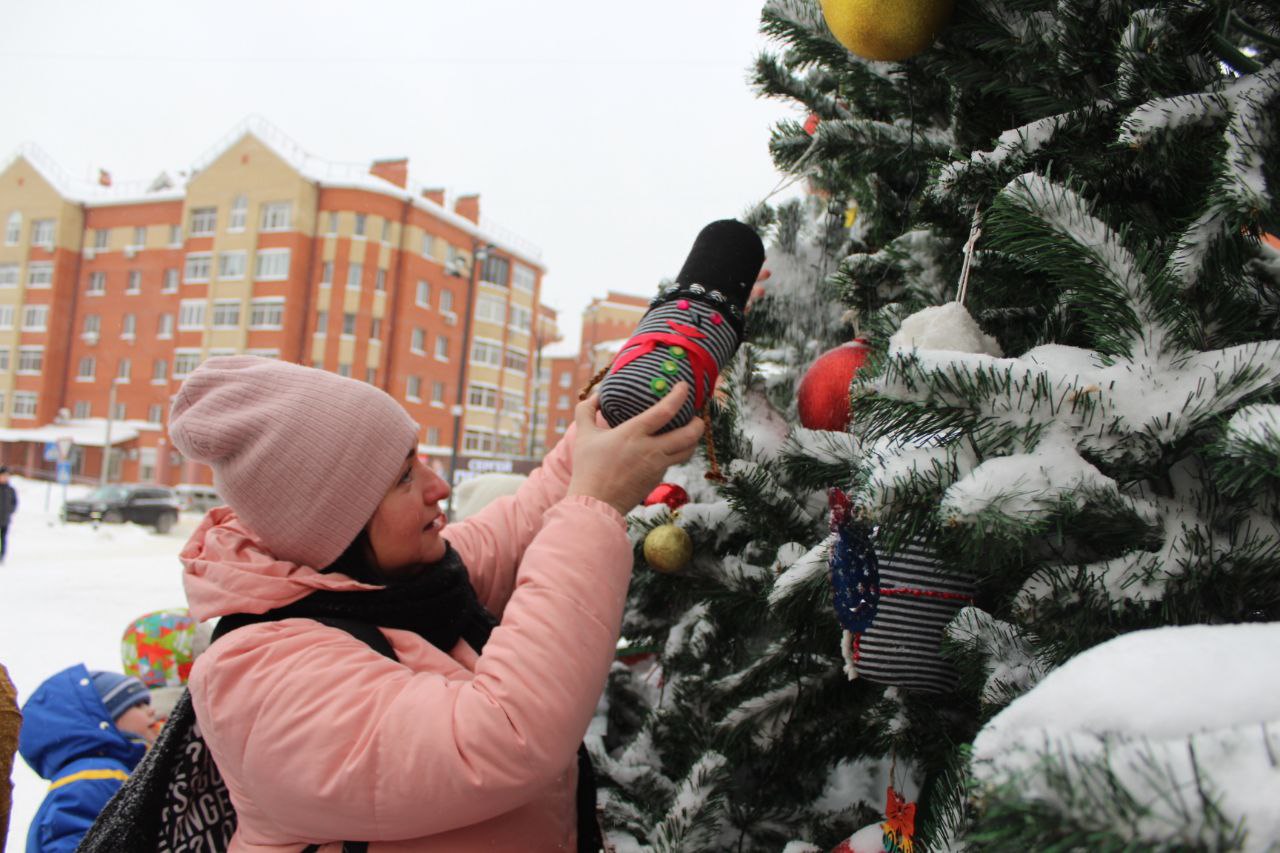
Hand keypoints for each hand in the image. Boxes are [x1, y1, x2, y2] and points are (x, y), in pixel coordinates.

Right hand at [566, 383, 704, 515]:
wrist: (595, 503)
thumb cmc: (587, 468)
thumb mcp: (583, 435)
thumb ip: (586, 410)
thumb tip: (597, 396)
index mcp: (634, 433)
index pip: (665, 411)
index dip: (679, 396)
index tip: (684, 386)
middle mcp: (651, 449)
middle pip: (689, 434)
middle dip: (698, 423)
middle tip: (697, 416)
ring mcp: (657, 466)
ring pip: (688, 451)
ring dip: (693, 439)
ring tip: (689, 431)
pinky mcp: (658, 479)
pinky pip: (673, 462)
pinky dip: (676, 453)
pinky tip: (670, 448)